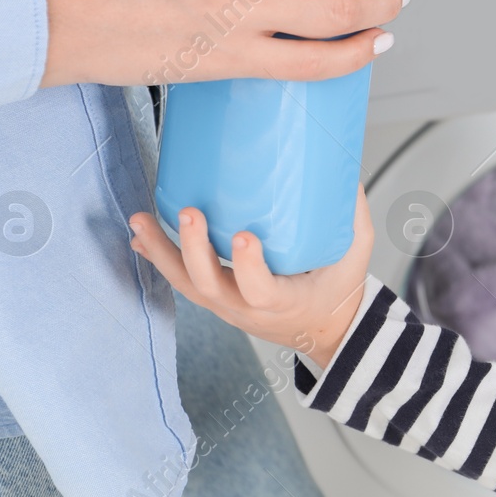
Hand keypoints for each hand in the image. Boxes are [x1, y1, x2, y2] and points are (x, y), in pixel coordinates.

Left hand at [127, 190, 374, 370]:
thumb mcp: (355, 254)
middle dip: (193, 249)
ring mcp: (227, 306)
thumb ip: (351, 214)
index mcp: (285, 303)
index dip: (250, 266)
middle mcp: (247, 310)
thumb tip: (341, 166)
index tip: (244, 236)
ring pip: (186, 284)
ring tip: (140, 221)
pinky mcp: (216, 297)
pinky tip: (141, 236)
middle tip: (189, 212)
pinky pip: (182, 280)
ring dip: (161, 252)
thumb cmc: (337, 290)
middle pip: (209, 286)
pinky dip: (160, 258)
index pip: (261, 291)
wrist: (324, 329)